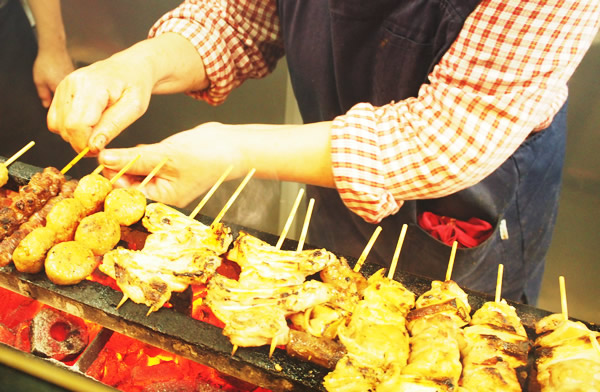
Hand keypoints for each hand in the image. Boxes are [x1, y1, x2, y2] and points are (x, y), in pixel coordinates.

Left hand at [32, 46, 73, 107]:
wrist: (54, 49)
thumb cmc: (46, 63)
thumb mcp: (39, 81)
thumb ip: (43, 95)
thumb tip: (46, 106)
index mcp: (62, 90)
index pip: (63, 106)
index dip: (59, 112)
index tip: (57, 116)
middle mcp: (72, 87)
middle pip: (69, 101)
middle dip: (64, 105)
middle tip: (59, 108)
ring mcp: (75, 82)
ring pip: (72, 94)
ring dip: (68, 97)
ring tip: (63, 98)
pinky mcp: (77, 78)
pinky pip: (74, 88)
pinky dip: (71, 90)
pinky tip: (66, 88)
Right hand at [47, 53, 153, 154]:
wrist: (130, 67)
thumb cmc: (135, 85)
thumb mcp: (134, 108)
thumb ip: (113, 127)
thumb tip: (93, 147)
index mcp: (93, 86)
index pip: (78, 125)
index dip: (86, 145)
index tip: (99, 150)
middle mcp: (73, 83)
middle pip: (66, 127)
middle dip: (81, 143)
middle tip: (99, 143)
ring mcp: (64, 85)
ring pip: (57, 125)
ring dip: (74, 136)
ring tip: (96, 131)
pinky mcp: (61, 90)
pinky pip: (55, 118)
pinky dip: (67, 128)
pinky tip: (87, 124)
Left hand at [98, 123, 245, 207]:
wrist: (233, 145)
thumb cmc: (208, 156)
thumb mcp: (165, 156)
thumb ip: (133, 158)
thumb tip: (105, 159)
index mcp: (164, 199)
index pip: (128, 193)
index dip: (112, 180)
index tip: (97, 166)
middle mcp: (164, 192)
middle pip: (130, 183)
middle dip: (119, 169)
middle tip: (105, 154)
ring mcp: (166, 179)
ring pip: (137, 170)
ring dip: (129, 160)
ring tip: (122, 151)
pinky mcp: (168, 165)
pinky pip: (147, 161)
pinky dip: (141, 154)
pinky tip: (140, 148)